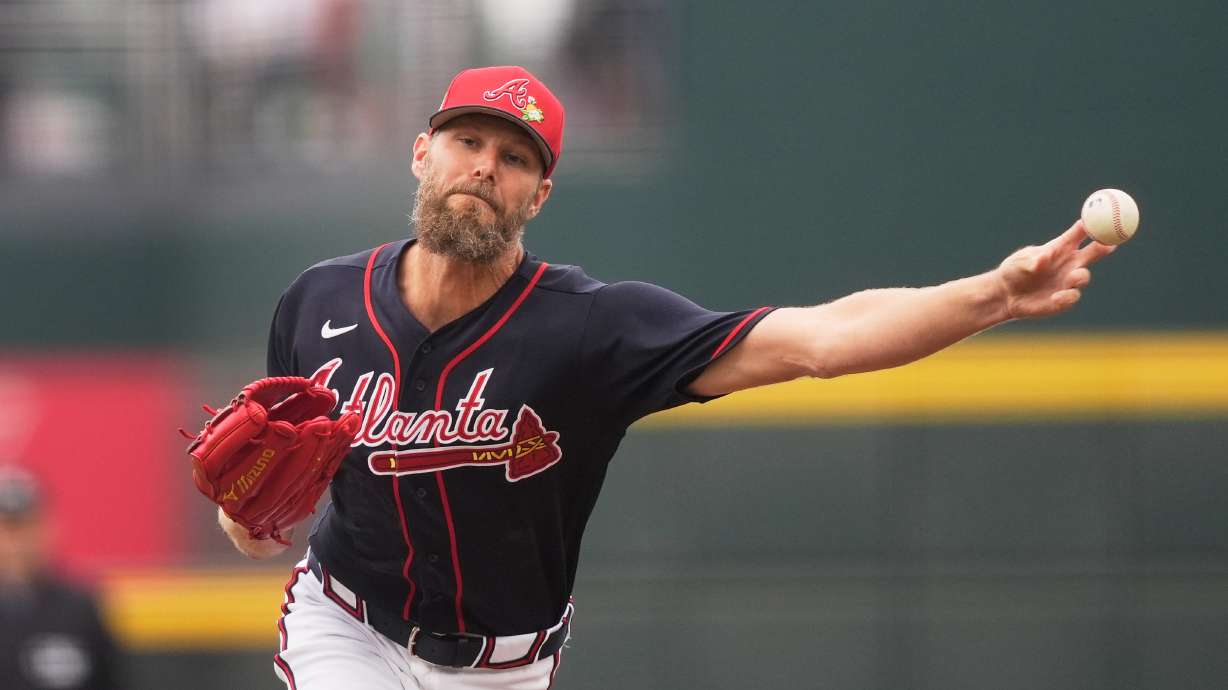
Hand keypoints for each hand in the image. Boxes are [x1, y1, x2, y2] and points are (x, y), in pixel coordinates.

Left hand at [996, 220, 1115, 318]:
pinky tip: (1055, 298)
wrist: (1006, 295)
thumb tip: (1045, 257)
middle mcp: (1068, 263)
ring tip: (1072, 276)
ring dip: (1080, 276)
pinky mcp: (1064, 299)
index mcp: (1059, 248)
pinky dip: (1066, 296)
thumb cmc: (1013, 271)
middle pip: (1093, 252)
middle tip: (1110, 244)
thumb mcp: (1020, 262)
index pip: (1079, 234)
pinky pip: (1072, 296)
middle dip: (1103, 247)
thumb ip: (1033, 261)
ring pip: (1084, 276)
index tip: (1099, 220)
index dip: (1091, 226)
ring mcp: (1068, 281)